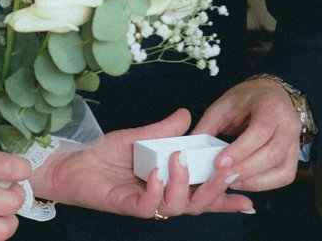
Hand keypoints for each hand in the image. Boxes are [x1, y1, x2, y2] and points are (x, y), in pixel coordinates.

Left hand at [32, 109, 252, 218]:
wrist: (71, 163)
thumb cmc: (104, 154)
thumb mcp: (140, 137)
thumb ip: (165, 130)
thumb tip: (187, 115)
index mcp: (171, 183)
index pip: (203, 194)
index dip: (226, 198)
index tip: (250, 195)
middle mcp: (162, 196)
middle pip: (199, 205)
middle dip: (216, 190)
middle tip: (224, 169)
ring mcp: (146, 204)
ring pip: (178, 207)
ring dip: (184, 184)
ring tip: (179, 160)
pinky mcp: (127, 206)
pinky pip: (149, 206)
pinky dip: (156, 190)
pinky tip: (155, 174)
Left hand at [192, 78, 302, 191]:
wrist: (272, 94)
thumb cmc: (248, 99)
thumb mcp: (224, 104)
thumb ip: (208, 125)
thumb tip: (190, 146)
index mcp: (272, 107)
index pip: (260, 132)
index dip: (240, 150)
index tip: (219, 162)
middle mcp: (289, 126)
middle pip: (272, 154)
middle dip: (245, 169)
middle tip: (221, 177)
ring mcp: (295, 143)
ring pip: (282, 170)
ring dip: (255, 180)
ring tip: (230, 182)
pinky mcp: (295, 157)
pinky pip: (284, 176)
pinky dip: (265, 184)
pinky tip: (245, 182)